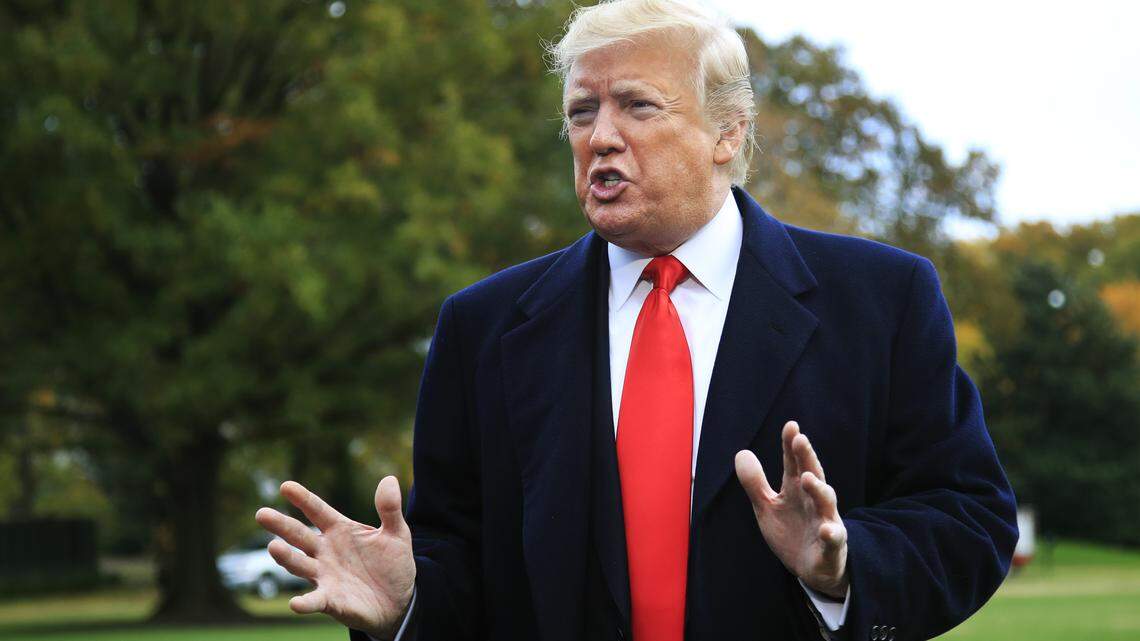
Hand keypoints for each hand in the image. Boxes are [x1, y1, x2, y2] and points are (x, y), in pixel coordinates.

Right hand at [254, 476, 415, 639]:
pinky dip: (304, 603)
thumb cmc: (392, 564)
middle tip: (261, 514)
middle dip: (281, 525)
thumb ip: (390, 509)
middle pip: (299, 535)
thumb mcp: (397, 533)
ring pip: (300, 565)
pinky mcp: (330, 600)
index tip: (286, 486)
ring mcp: (325, 576)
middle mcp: (325, 551)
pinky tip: (295, 604)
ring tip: (274, 547)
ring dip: (286, 558)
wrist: (399, 600)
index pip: (318, 511)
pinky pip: (314, 601)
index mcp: (339, 530)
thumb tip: (388, 480)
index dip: (303, 499)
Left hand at [734, 421, 847, 598]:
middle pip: (813, 475)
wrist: (813, 569)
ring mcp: (825, 521)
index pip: (794, 463)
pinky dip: (831, 534)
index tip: (790, 426)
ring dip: (819, 490)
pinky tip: (826, 530)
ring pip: (826, 503)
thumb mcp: (767, 507)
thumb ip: (755, 483)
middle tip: (800, 440)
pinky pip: (834, 539)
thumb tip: (741, 452)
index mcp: (797, 490)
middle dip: (807, 458)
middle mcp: (814, 501)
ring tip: (807, 478)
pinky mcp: (832, 546)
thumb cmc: (792, 532)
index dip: (791, 446)